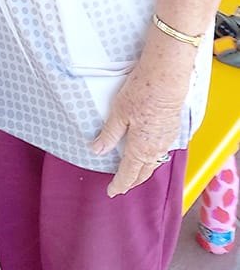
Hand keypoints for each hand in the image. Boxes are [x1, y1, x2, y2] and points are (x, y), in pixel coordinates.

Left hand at [90, 62, 185, 196]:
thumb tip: (96, 150)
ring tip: (133, 172)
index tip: (111, 192)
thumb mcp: (118, 113)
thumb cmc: (142, 92)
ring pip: (154, 163)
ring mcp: (167, 141)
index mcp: (140, 149)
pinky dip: (152, 158)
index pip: (128, 175)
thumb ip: (109, 134)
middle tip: (121, 186)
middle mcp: (156, 150)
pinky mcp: (173, 130)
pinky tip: (148, 152)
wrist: (167, 77)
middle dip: (131, 182)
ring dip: (143, 171)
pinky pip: (161, 152)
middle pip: (143, 173)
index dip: (118, 185)